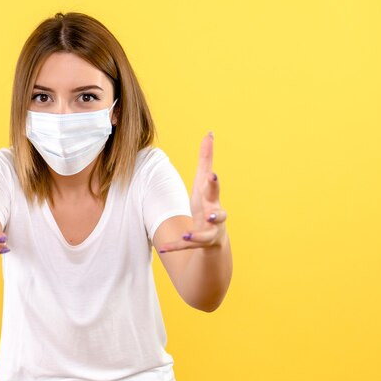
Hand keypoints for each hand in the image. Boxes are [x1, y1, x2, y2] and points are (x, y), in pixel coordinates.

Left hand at [159, 132, 227, 251]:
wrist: (214, 238)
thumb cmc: (207, 203)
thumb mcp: (203, 182)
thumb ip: (206, 159)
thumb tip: (209, 133)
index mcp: (212, 199)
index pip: (214, 189)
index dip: (213, 182)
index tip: (211, 174)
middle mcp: (215, 216)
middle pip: (218, 214)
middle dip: (215, 213)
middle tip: (210, 214)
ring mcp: (210, 233)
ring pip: (205, 235)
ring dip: (196, 235)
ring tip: (187, 235)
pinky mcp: (199, 245)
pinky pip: (185, 247)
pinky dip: (175, 247)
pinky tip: (163, 248)